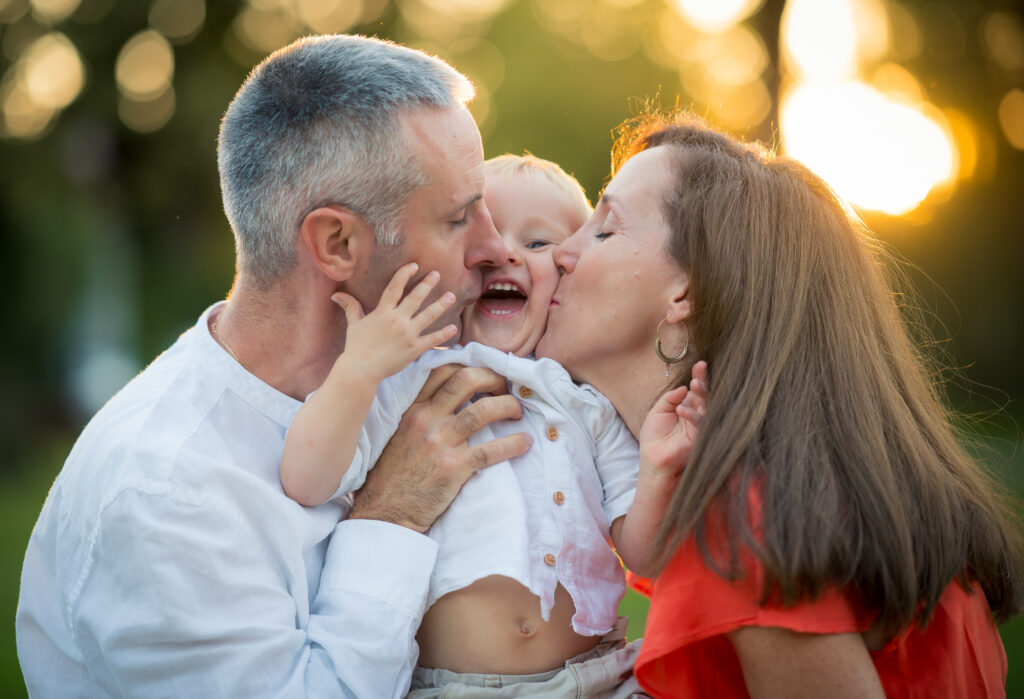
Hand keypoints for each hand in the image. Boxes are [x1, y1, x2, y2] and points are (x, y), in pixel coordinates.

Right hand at [332, 263, 457, 382]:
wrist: (361, 370)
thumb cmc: (356, 347)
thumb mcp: (354, 325)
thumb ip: (350, 307)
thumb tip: (336, 295)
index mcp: (383, 312)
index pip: (395, 288)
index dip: (404, 274)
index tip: (414, 265)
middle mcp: (398, 320)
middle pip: (416, 298)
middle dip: (427, 284)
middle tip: (437, 274)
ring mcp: (408, 334)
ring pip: (428, 315)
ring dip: (441, 304)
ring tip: (451, 295)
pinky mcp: (415, 349)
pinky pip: (432, 339)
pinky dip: (443, 334)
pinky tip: (453, 327)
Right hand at [349, 364, 532, 531]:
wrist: (384, 511)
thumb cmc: (392, 475)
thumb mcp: (399, 435)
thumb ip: (421, 416)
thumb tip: (452, 402)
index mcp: (412, 410)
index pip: (443, 370)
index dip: (470, 365)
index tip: (486, 374)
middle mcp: (425, 420)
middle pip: (467, 380)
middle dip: (494, 378)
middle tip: (506, 388)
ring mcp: (440, 443)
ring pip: (484, 410)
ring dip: (508, 407)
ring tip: (517, 412)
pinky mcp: (453, 468)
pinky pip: (492, 450)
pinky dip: (513, 444)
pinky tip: (525, 443)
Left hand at [639, 360, 708, 478]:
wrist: (653, 460)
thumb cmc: (654, 437)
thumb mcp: (657, 411)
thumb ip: (669, 398)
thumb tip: (683, 387)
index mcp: (686, 407)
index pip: (695, 390)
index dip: (698, 377)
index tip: (700, 365)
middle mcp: (695, 415)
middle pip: (704, 395)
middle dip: (703, 382)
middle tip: (701, 370)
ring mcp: (699, 426)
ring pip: (707, 407)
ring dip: (702, 395)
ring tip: (695, 385)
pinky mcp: (699, 438)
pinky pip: (700, 424)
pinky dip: (692, 415)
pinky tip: (682, 409)